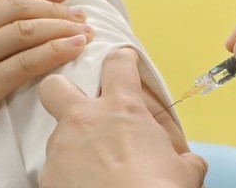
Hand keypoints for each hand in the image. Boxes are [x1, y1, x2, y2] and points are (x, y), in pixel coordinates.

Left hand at [38, 49, 206, 187]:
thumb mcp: (184, 171)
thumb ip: (181, 157)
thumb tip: (188, 163)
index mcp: (123, 109)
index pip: (117, 64)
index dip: (121, 60)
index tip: (123, 62)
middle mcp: (85, 120)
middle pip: (55, 85)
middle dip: (63, 92)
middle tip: (79, 109)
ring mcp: (62, 146)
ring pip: (57, 134)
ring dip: (71, 145)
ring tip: (91, 167)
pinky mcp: (47, 175)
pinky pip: (54, 169)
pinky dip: (67, 176)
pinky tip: (82, 186)